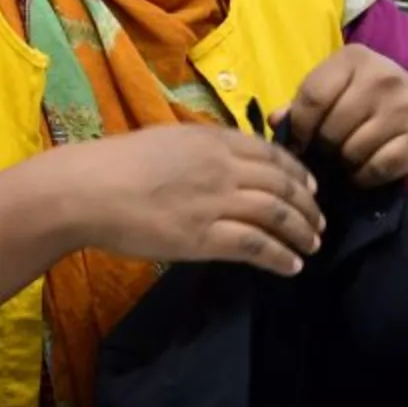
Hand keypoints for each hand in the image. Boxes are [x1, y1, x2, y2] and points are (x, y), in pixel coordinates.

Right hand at [59, 125, 323, 276]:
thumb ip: (203, 149)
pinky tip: (291, 266)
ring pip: (277, 215)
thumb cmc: (118, 164)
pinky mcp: (204, 237)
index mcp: (214, 141)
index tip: (311, 187)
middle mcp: (223, 168)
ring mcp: (216, 202)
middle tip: (319, 222)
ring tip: (313, 245)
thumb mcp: (169, 140)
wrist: (88, 190)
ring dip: (301, 232)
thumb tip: (226, 161)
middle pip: (282, 185)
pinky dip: (280, 256)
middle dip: (308, 206)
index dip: (299, 173)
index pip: (272, 154)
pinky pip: (256, 246)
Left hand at [283, 45, 407, 190]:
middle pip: (331, 128)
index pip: (313, 95)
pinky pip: (376, 168)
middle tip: (327, 152)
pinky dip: (365, 176)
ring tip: (347, 158)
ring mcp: (405, 107)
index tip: (297, 142)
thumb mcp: (340, 90)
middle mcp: (383, 77)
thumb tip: (274, 120)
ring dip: (344, 163)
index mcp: (355, 58)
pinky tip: (367, 168)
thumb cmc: (372, 101)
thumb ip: (305, 103)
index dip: (298, 126)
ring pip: (352, 152)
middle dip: (323, 147)